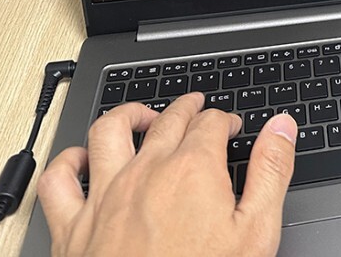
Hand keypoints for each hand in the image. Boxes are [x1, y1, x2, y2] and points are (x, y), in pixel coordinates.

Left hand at [37, 93, 297, 256]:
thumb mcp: (256, 231)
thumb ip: (271, 171)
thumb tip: (281, 127)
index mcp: (192, 170)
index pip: (210, 123)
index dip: (225, 120)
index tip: (232, 128)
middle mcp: (146, 173)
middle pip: (166, 120)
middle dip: (186, 108)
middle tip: (198, 108)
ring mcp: (105, 197)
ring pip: (109, 131)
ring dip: (129, 115)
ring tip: (144, 116)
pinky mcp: (72, 227)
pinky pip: (58, 180)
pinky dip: (68, 161)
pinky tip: (81, 160)